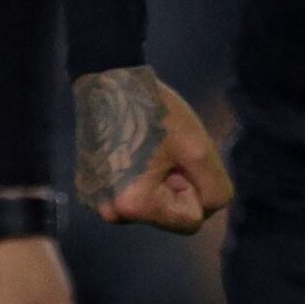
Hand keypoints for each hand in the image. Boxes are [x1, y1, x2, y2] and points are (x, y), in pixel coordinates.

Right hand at [70, 66, 232, 232]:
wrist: (108, 82)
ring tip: (146, 149)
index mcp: (133, 206)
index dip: (193, 186)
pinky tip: (129, 150)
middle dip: (174, 187)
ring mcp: (95, 202)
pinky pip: (131, 195)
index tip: (176, 157)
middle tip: (162, 151)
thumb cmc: (155, 112)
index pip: (191, 221)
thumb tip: (205, 210)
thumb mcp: (200, 150)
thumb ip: (215, 191)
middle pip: (169, 216)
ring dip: (158, 182)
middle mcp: (109, 213)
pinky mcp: (89, 189)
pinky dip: (138, 178)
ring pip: (151, 205)